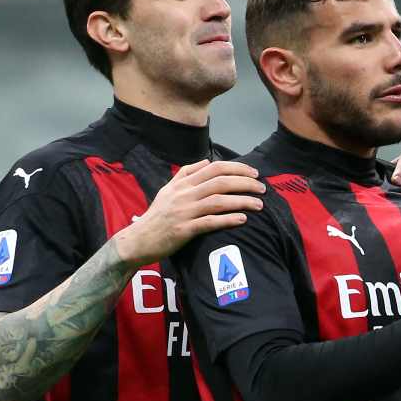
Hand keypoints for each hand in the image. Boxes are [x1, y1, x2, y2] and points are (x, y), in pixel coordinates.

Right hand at [114, 159, 264, 266]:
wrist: (138, 239)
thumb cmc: (157, 215)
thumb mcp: (168, 189)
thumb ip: (186, 173)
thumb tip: (207, 161)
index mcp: (183, 183)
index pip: (214, 168)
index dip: (237, 168)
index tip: (254, 173)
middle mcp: (184, 194)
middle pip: (220, 182)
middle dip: (245, 183)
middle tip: (262, 188)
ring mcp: (184, 211)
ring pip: (218, 201)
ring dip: (241, 201)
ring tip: (259, 205)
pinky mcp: (184, 229)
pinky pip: (209, 222)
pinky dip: (227, 220)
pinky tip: (242, 219)